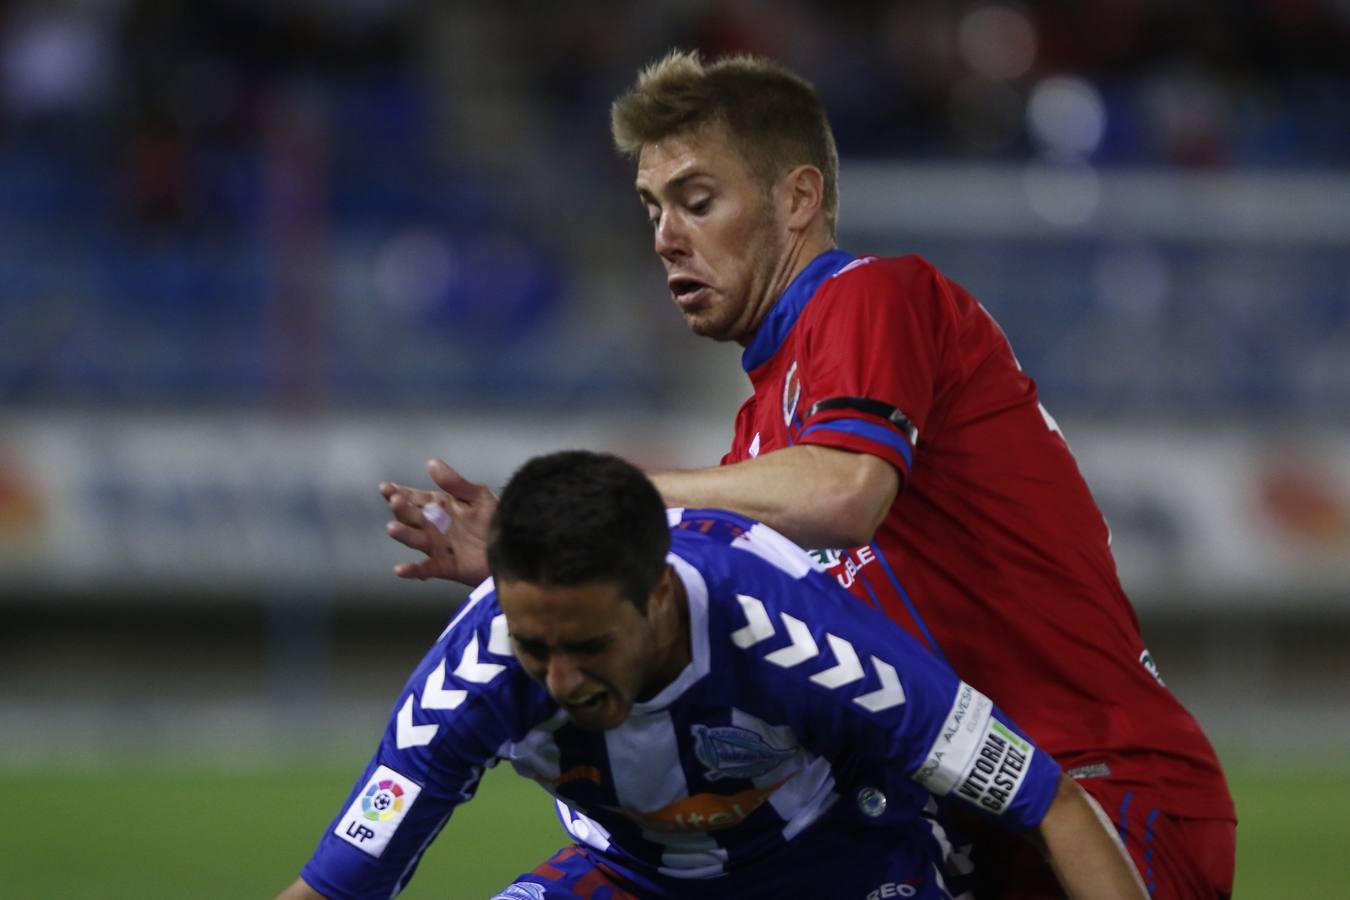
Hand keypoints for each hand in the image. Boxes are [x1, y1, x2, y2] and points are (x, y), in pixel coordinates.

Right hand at [379, 459, 496, 585]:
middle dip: (401, 508)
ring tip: (392, 528)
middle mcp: (433, 526)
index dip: (398, 492)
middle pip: (411, 516)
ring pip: (415, 539)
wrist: (513, 544)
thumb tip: (431, 463)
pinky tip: (400, 569)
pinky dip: (412, 570)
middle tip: (396, 501)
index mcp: (439, 506)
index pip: (414, 497)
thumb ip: (456, 483)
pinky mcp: (445, 566)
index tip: (385, 487)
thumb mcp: (478, 496)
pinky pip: (426, 568)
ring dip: (402, 534)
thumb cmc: (495, 518)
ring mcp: (437, 546)